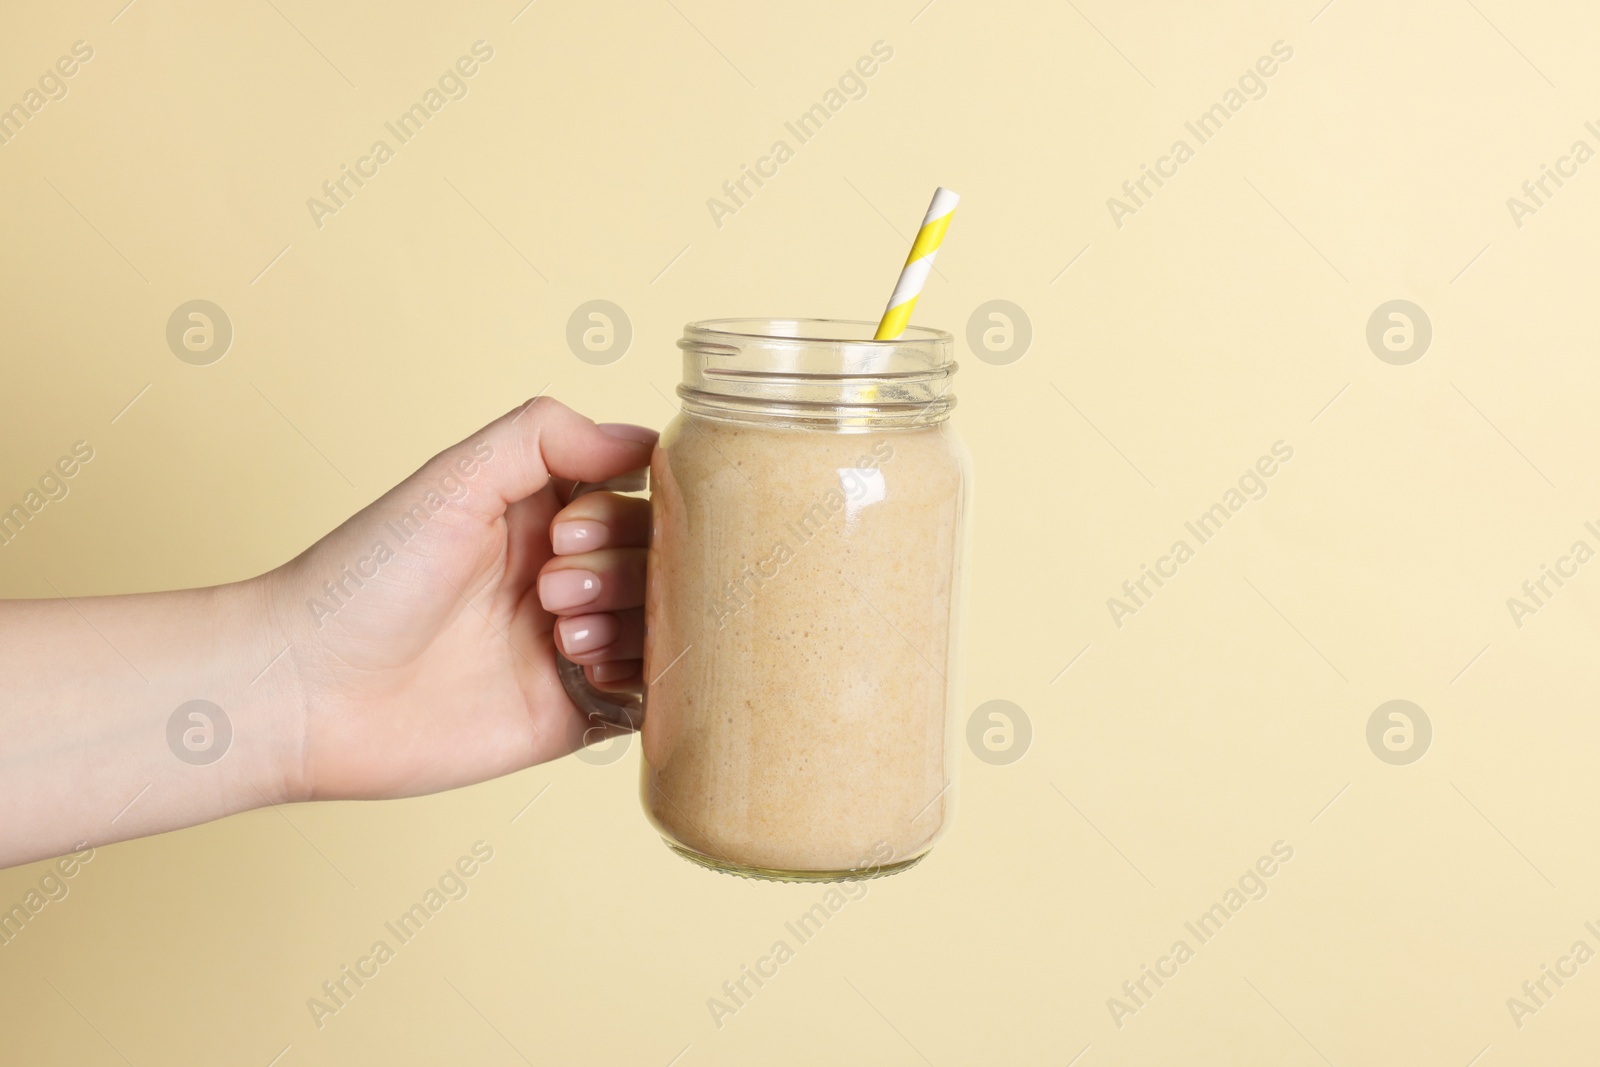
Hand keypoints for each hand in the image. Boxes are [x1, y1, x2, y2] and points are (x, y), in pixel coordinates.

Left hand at [266, 397, 655, 801]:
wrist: (309, 692)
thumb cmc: (366, 580)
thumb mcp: (453, 478)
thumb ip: (546, 436)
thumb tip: (643, 442)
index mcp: (541, 515)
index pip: (638, 497)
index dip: (624, 511)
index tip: (566, 530)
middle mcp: (563, 575)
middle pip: (659, 561)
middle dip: (619, 568)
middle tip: (548, 589)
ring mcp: (571, 645)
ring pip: (663, 624)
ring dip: (628, 623)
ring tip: (561, 636)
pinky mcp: (571, 711)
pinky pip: (649, 695)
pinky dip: (639, 678)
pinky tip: (581, 670)